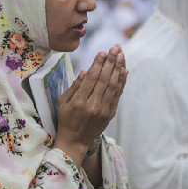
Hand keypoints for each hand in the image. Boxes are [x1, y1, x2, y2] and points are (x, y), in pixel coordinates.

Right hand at [53, 45, 127, 162]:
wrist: (75, 141)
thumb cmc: (66, 118)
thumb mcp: (63, 101)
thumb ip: (74, 86)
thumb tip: (85, 70)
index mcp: (79, 102)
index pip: (91, 78)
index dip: (98, 64)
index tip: (103, 51)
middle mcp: (93, 106)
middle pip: (104, 79)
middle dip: (111, 61)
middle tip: (115, 47)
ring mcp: (103, 111)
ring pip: (113, 86)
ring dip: (118, 68)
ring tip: (121, 54)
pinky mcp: (110, 114)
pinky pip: (118, 95)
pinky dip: (122, 82)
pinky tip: (124, 70)